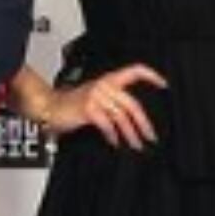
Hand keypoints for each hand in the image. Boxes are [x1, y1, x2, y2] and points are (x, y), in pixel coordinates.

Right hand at [41, 64, 165, 149]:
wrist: (49, 105)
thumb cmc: (71, 103)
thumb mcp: (96, 96)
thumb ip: (113, 102)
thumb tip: (133, 119)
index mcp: (109, 80)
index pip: (134, 71)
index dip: (151, 75)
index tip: (164, 85)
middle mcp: (104, 85)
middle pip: (132, 103)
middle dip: (143, 122)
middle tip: (151, 135)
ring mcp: (96, 96)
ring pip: (121, 116)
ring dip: (130, 134)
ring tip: (136, 144)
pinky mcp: (88, 108)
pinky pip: (107, 124)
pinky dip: (113, 135)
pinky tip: (115, 142)